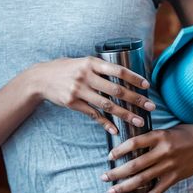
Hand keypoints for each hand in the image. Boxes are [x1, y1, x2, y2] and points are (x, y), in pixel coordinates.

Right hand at [35, 56, 155, 134]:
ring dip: (125, 114)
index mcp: (91, 62)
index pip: (118, 70)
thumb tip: (122, 75)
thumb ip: (99, 68)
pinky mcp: (73, 103)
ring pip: (107, 105)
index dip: (134, 78)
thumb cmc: (65, 68)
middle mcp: (86, 75)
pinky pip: (93, 115)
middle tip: (151, 106)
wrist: (41, 78)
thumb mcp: (82, 62)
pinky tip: (115, 130)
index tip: (147, 86)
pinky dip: (105, 123)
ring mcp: (79, 90)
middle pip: (116, 90)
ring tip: (139, 121)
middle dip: (136, 99)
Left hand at [100, 123, 192, 192]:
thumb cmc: (185, 132)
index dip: (120, 150)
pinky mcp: (176, 177)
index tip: (109, 156)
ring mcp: (170, 166)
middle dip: (116, 172)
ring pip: (143, 179)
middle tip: (104, 176)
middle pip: (135, 165)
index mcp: (159, 136)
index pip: (134, 143)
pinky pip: (158, 189)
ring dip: (125, 186)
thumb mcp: (166, 129)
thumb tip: (131, 145)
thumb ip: (151, 138)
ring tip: (112, 190)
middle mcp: (163, 151)